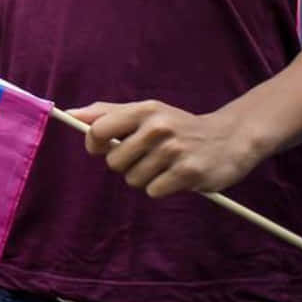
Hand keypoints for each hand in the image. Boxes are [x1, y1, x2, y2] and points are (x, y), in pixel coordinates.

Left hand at [69, 100, 265, 197]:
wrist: (230, 138)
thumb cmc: (177, 126)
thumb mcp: (145, 112)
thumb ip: (106, 113)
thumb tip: (71, 115)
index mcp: (143, 110)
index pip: (98, 131)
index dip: (94, 145)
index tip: (103, 148)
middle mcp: (158, 127)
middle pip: (114, 162)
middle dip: (126, 165)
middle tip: (147, 157)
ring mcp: (174, 150)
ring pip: (133, 179)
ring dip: (145, 178)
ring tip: (165, 165)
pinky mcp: (189, 173)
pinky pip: (153, 191)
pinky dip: (162, 188)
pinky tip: (177, 175)